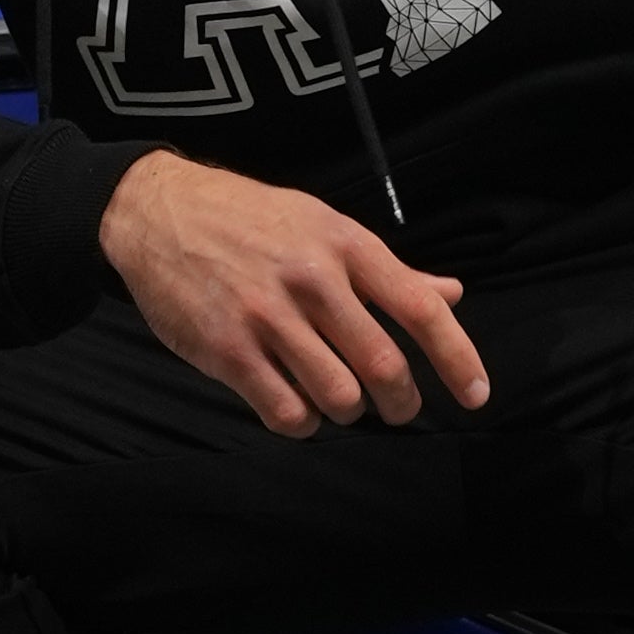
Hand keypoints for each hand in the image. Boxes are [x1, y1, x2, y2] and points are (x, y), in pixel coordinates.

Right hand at [100, 148, 489, 439]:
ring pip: (338, 397)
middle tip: (398, 409)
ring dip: (347, 411)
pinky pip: (286, 413)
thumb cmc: (247, 217)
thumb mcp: (321, 225)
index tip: (476, 395)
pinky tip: (294, 405)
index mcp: (344, 244)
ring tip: (336, 398)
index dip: (457, 358)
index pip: (420, 308)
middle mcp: (312, 279)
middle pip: (383, 366)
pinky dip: (300, 422)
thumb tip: (452, 293)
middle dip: (401, 403)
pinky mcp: (227, 350)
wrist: (157, 211)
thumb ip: (388, 269)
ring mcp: (267, 316)